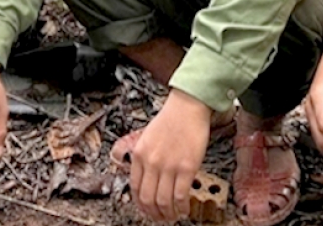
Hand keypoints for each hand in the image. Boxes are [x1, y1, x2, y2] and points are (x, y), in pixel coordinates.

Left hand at [129, 89, 210, 221]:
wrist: (187, 106)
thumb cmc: (170, 119)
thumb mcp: (148, 138)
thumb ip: (145, 158)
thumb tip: (148, 180)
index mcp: (139, 154)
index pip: (135, 188)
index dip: (141, 205)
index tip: (147, 210)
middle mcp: (151, 162)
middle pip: (147, 199)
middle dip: (153, 214)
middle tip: (160, 218)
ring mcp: (168, 166)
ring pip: (163, 201)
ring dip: (168, 214)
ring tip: (173, 216)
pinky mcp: (187, 168)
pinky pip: (180, 196)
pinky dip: (181, 208)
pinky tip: (185, 210)